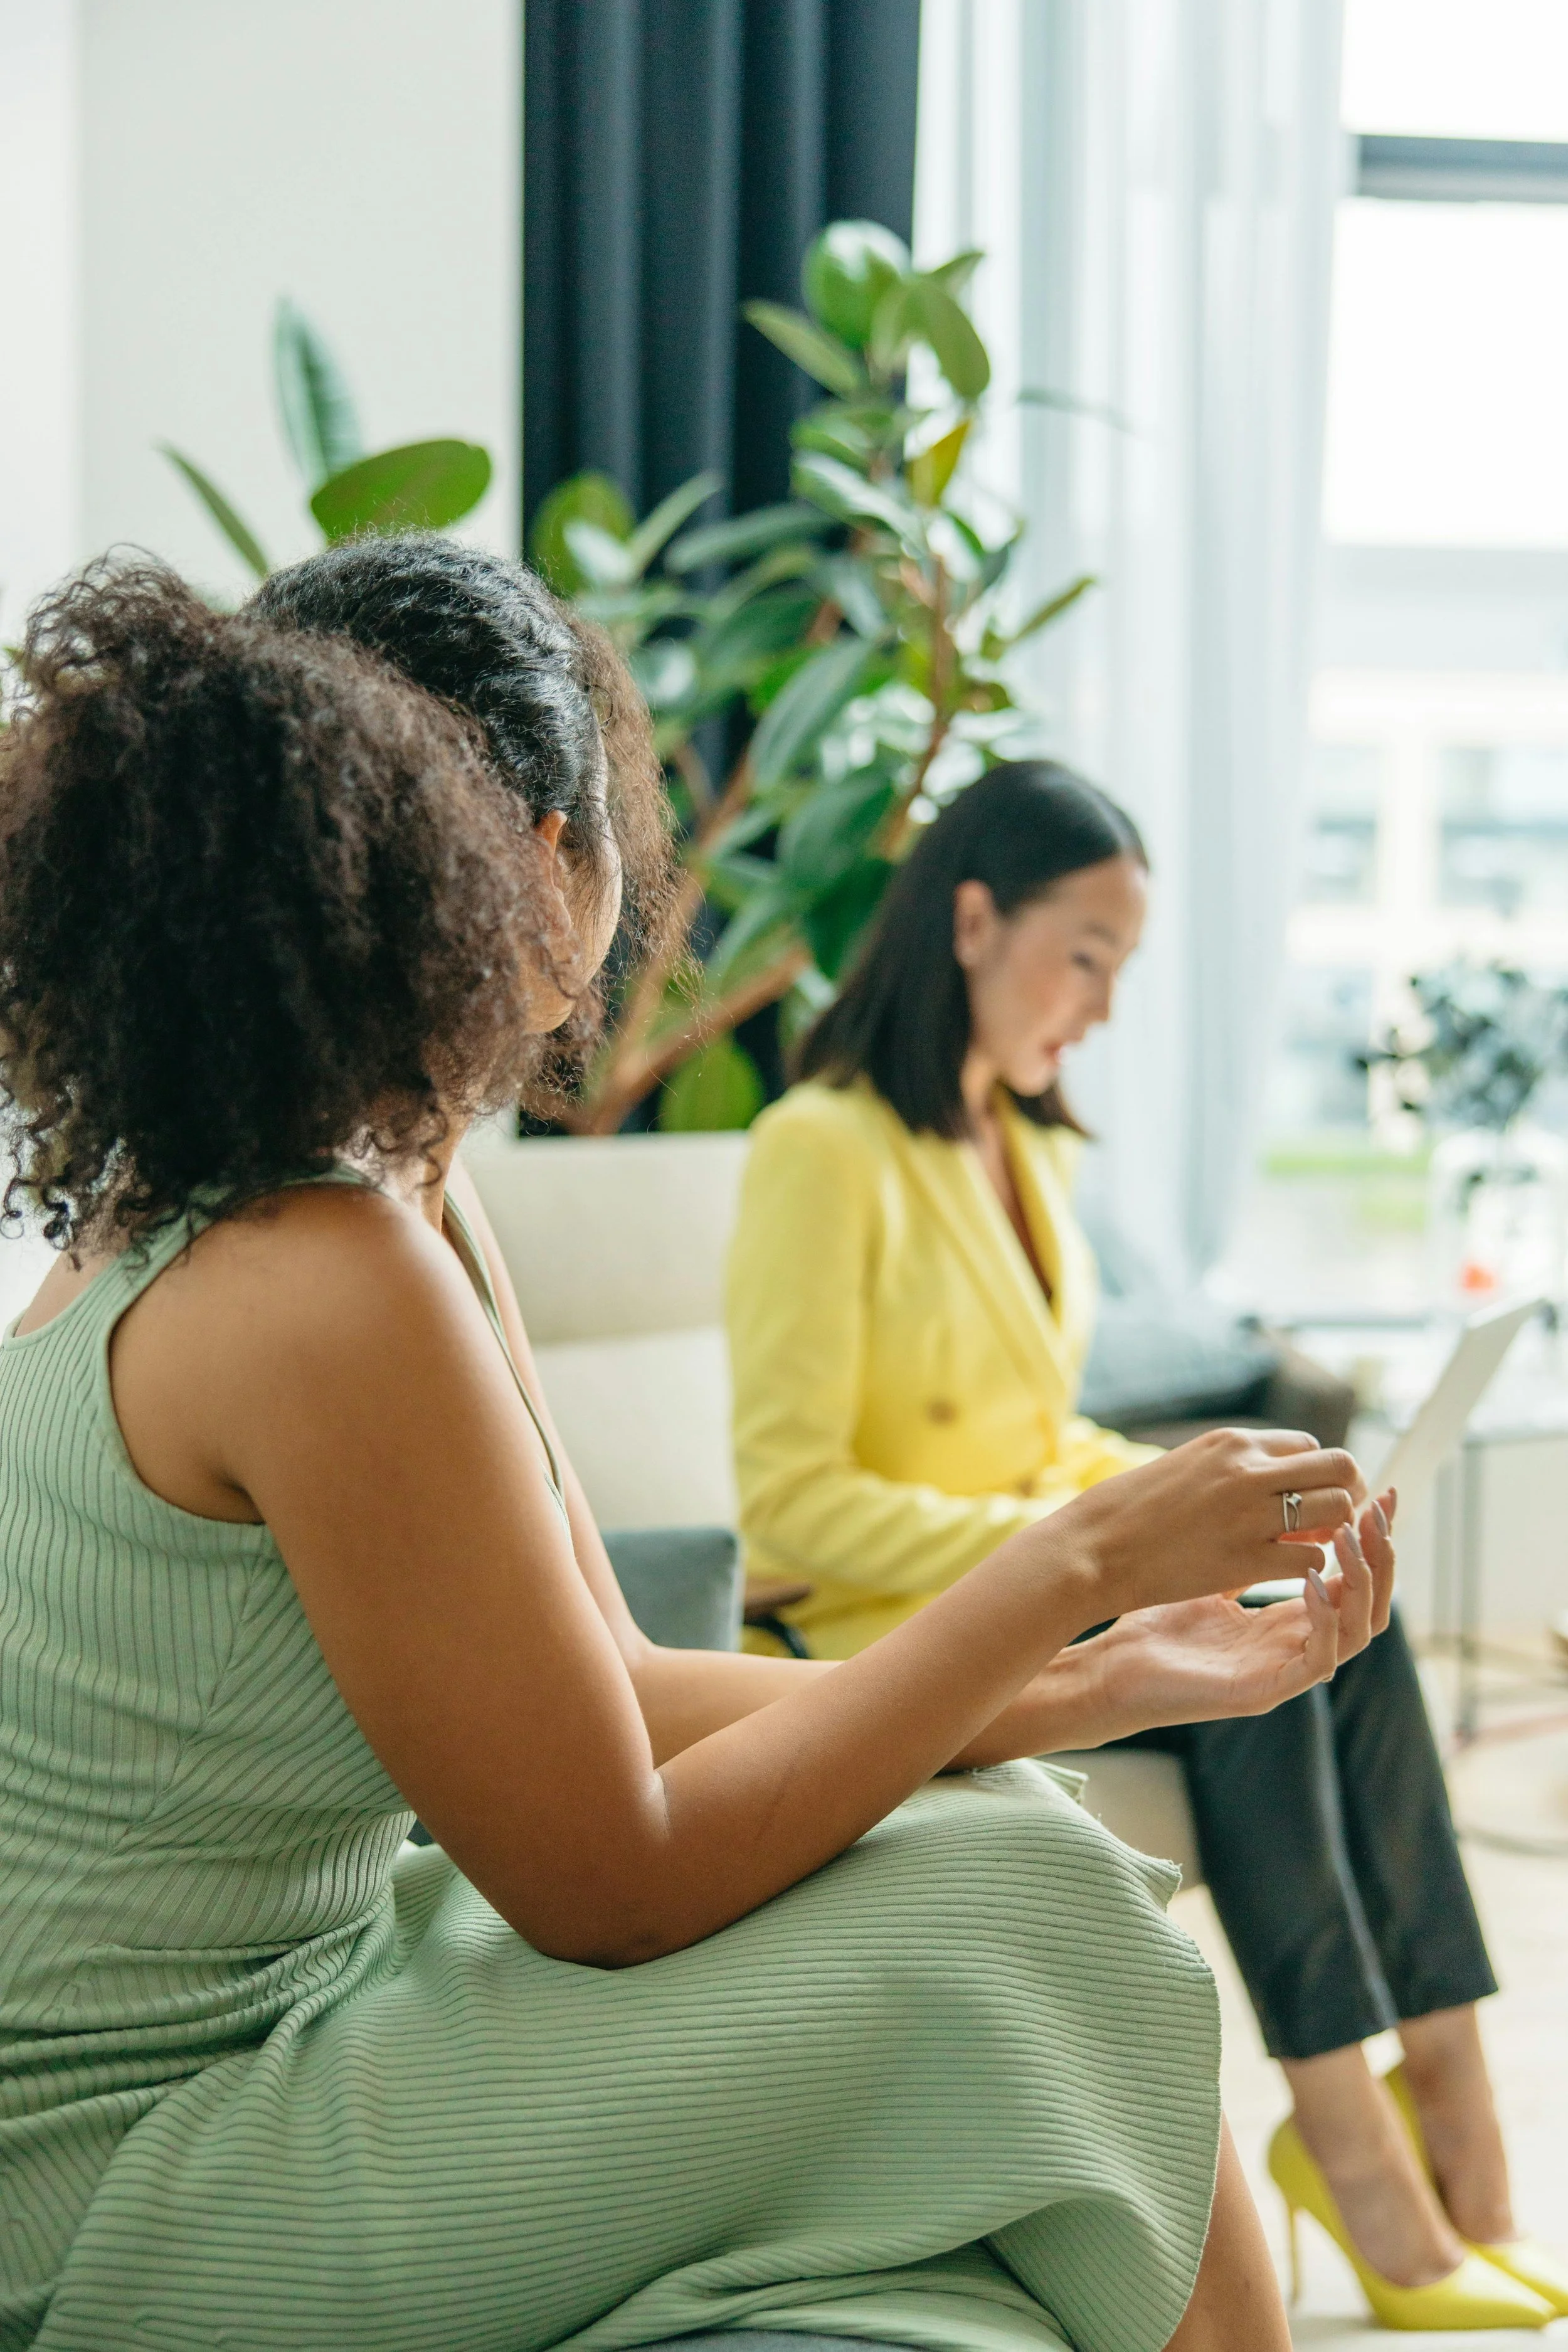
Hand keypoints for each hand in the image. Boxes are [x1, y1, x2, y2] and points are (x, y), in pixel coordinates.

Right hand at [1054, 1425, 1364, 1618]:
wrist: (1094, 1547)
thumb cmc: (1134, 1510)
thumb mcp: (1189, 1466)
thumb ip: (1235, 1467)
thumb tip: (1276, 1478)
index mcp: (1232, 1443)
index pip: (1311, 1446)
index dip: (1319, 1476)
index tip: (1309, 1500)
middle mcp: (1248, 1470)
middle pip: (1340, 1468)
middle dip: (1347, 1496)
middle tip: (1331, 1523)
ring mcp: (1249, 1515)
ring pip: (1336, 1511)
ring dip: (1335, 1532)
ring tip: (1312, 1547)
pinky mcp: (1244, 1560)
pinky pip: (1310, 1558)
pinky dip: (1309, 1569)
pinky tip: (1288, 1574)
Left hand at [1065, 1489, 1395, 1741]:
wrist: (1113, 1666)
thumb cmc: (1155, 1615)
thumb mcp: (1212, 1571)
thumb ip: (1248, 1547)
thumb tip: (1273, 1495)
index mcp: (1289, 1616)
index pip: (1353, 1577)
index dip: (1373, 1538)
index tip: (1381, 1494)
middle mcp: (1297, 1641)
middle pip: (1369, 1601)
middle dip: (1383, 1552)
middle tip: (1382, 1509)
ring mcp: (1284, 1666)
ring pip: (1360, 1630)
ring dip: (1365, 1579)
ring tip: (1353, 1532)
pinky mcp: (1264, 1688)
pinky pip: (1319, 1657)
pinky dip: (1326, 1617)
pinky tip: (1315, 1577)